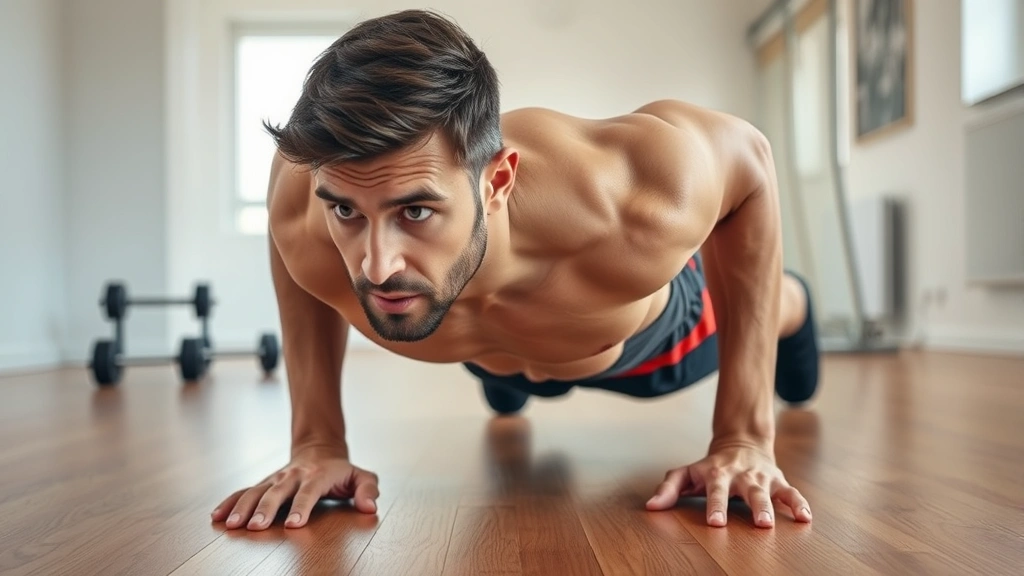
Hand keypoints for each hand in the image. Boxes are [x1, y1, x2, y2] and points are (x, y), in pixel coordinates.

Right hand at [211, 445, 378, 530]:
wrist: (319, 449)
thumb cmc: (342, 471)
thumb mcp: (362, 476)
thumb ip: (368, 490)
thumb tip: (370, 507)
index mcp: (318, 474)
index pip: (309, 491)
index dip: (302, 506)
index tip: (293, 524)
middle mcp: (294, 475)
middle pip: (277, 491)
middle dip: (265, 509)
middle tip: (255, 527)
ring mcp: (276, 478)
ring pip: (256, 491)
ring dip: (242, 507)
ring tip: (231, 525)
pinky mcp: (264, 482)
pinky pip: (244, 491)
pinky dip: (230, 502)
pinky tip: (217, 516)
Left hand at [645, 440, 811, 527]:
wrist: (741, 443)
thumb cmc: (709, 466)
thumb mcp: (686, 473)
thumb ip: (668, 488)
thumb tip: (651, 507)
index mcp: (717, 474)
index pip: (715, 491)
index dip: (715, 506)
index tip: (715, 522)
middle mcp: (740, 475)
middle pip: (747, 491)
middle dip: (753, 507)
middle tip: (759, 525)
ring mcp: (760, 478)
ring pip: (768, 493)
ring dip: (773, 507)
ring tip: (774, 523)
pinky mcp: (778, 482)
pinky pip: (791, 493)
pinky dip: (799, 504)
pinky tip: (805, 519)